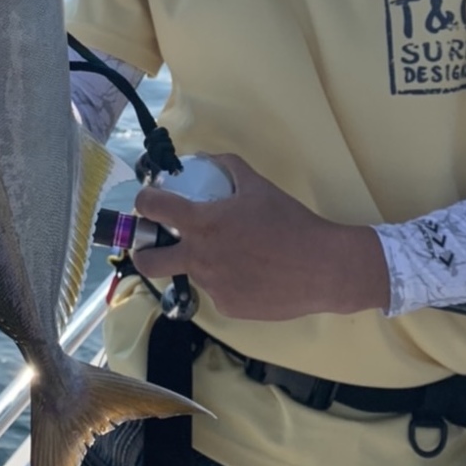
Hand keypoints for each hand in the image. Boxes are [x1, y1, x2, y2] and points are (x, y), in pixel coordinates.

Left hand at [132, 154, 389, 320]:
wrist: (322, 267)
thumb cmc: (290, 222)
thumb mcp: (259, 186)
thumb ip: (230, 167)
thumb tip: (209, 158)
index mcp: (202, 223)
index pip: (152, 208)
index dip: (144, 201)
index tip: (148, 200)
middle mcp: (199, 257)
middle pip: (147, 261)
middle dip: (142, 251)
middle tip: (157, 243)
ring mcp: (211, 286)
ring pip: (190, 274)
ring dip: (198, 263)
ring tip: (230, 255)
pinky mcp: (228, 308)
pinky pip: (217, 291)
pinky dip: (226, 281)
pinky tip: (251, 274)